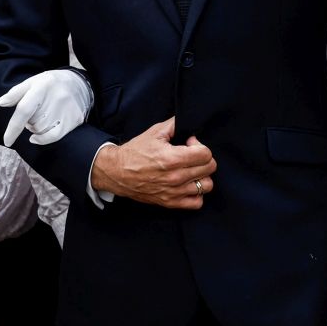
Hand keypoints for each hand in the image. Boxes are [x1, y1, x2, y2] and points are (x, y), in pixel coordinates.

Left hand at [0, 69, 92, 144]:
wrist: (79, 84)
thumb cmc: (50, 84)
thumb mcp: (32, 82)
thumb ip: (15, 93)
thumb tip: (1, 103)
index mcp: (42, 86)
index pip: (24, 110)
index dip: (14, 127)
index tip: (7, 141)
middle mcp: (55, 98)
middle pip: (32, 122)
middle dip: (28, 121)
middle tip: (36, 110)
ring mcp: (65, 110)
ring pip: (40, 130)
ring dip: (36, 127)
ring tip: (42, 115)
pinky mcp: (73, 119)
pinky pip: (53, 137)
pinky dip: (42, 139)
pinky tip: (36, 137)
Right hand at [90, 119, 215, 209]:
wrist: (117, 171)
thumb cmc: (135, 152)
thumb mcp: (154, 132)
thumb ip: (175, 124)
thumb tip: (189, 123)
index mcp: (172, 158)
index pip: (205, 154)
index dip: (200, 145)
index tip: (190, 143)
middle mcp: (175, 177)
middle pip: (209, 168)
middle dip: (203, 158)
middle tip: (191, 155)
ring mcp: (173, 192)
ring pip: (207, 186)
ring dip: (202, 176)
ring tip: (192, 170)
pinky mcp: (170, 202)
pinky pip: (196, 203)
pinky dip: (197, 194)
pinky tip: (189, 184)